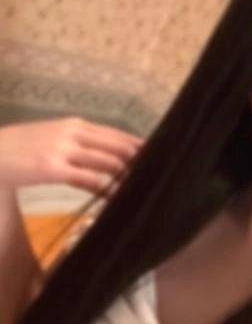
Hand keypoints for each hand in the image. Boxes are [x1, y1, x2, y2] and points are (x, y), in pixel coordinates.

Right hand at [0, 116, 144, 196]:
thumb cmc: (21, 149)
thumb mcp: (54, 139)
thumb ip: (80, 146)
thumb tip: (110, 162)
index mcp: (75, 124)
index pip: (117, 135)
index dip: (139, 148)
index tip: (158, 159)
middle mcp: (72, 132)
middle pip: (119, 148)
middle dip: (139, 164)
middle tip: (156, 178)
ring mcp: (62, 149)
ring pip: (108, 163)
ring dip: (127, 178)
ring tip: (142, 190)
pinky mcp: (52, 167)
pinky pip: (89, 179)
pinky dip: (107, 189)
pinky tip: (116, 198)